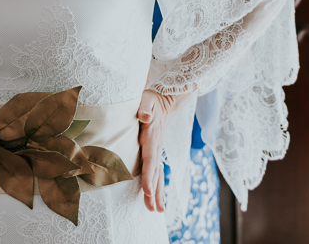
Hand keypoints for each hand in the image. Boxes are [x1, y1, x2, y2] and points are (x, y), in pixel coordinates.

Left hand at [136, 89, 186, 212]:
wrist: (163, 99)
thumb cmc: (150, 99)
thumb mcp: (146, 99)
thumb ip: (145, 107)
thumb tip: (145, 117)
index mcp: (152, 137)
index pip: (150, 159)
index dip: (149, 176)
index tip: (147, 191)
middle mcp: (156, 146)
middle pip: (156, 172)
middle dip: (155, 191)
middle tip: (154, 210)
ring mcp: (158, 150)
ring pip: (159, 175)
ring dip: (158, 193)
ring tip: (158, 210)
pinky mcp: (156, 152)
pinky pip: (157, 171)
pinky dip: (158, 186)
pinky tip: (157, 198)